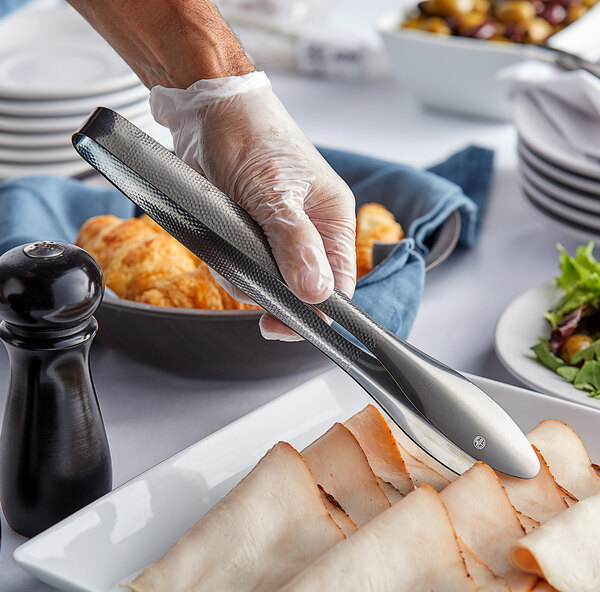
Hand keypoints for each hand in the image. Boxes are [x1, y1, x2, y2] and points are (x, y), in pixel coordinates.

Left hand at [150, 71, 355, 339]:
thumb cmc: (250, 136)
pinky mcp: (249, 235)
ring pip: (266, 284)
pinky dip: (226, 263)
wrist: (205, 109)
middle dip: (270, 292)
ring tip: (228, 241)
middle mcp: (309, 233)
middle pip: (300, 291)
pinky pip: (241, 268)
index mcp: (332, 221)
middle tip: (246, 279)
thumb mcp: (275, 192)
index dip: (316, 311)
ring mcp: (277, 236)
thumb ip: (296, 245)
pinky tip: (218, 239)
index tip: (283, 325)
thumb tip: (316, 294)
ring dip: (242, 275)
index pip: (338, 284)